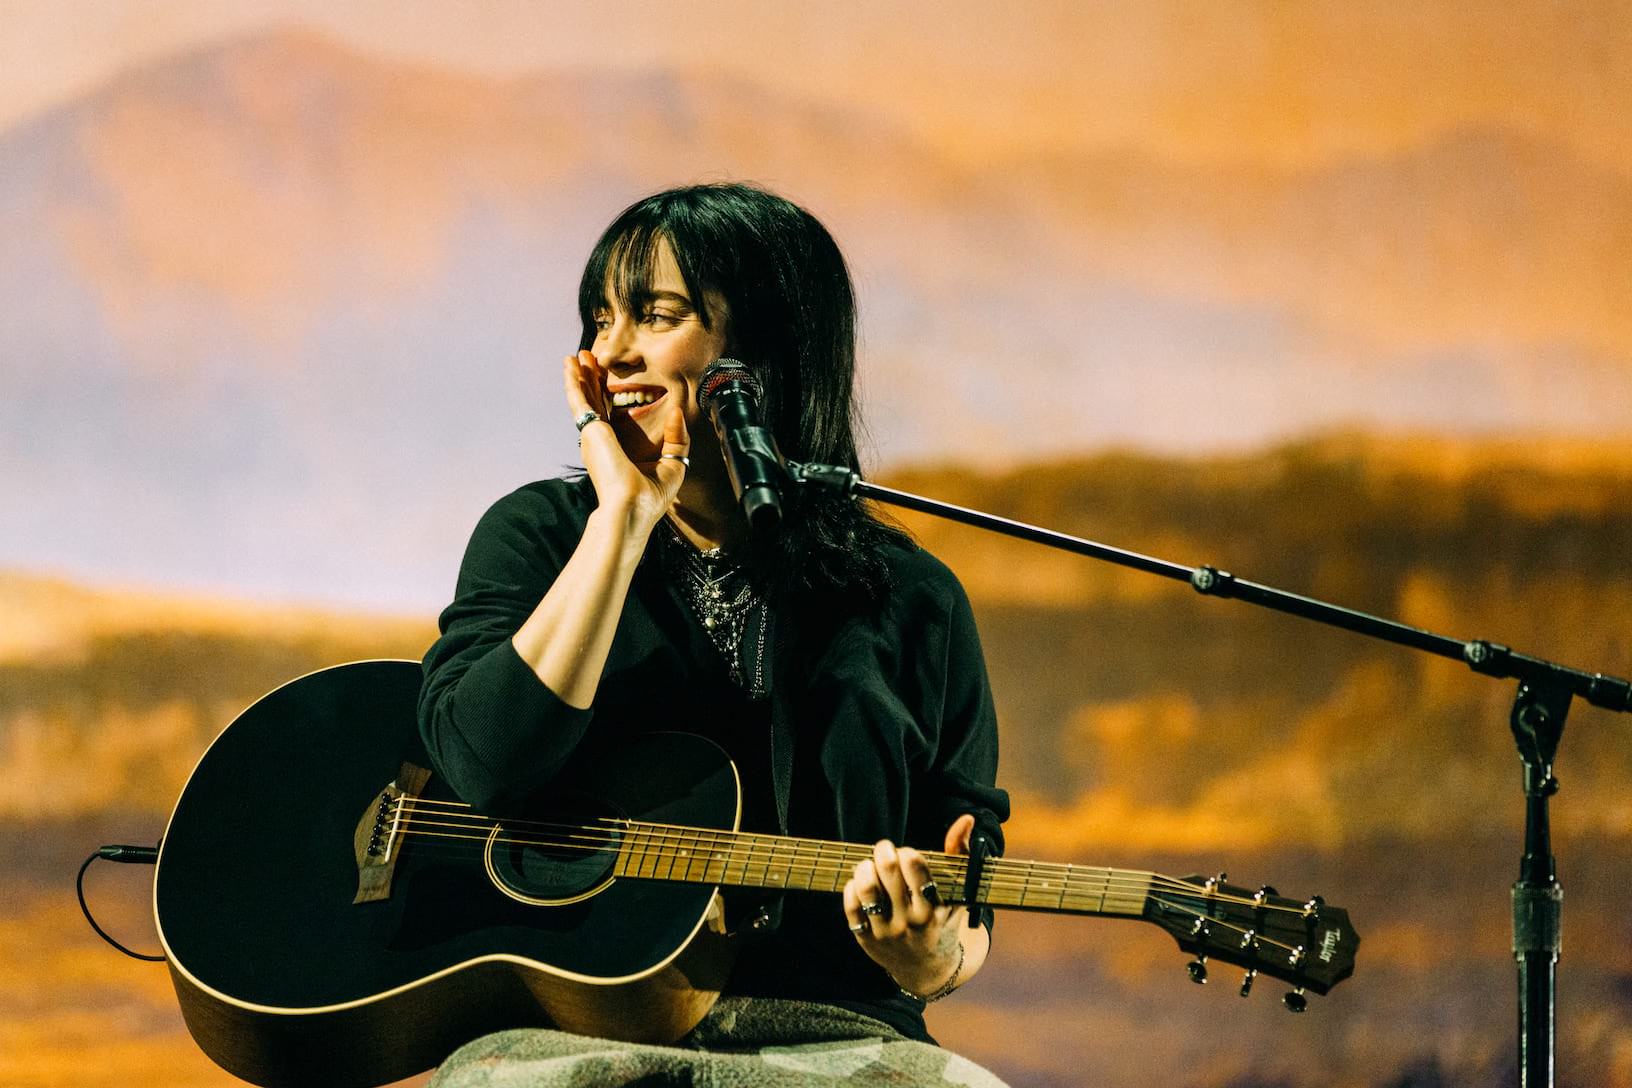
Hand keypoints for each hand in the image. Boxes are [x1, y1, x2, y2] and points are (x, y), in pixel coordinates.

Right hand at [562, 350, 687, 535]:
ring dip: (580, 375)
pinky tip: (570, 367)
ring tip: (576, 356)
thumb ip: (677, 438)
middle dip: (591, 378)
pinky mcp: (590, 430)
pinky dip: (573, 382)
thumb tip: (677, 413)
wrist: (633, 507)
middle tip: (587, 358)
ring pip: (584, 397)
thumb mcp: (673, 463)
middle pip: (595, 401)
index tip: (605, 375)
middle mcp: (602, 440)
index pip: (610, 413)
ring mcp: (593, 435)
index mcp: (617, 447)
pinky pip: (579, 400)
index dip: (607, 392)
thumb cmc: (650, 497)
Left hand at [842, 813, 975, 996]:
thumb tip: (965, 819)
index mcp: (934, 909)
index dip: (907, 854)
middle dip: (884, 852)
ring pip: (866, 890)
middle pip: (888, 873)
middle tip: (885, 849)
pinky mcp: (867, 939)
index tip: (906, 854)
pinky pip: (851, 907)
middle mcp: (910, 922)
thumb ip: (960, 854)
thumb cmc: (943, 920)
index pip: (916, 869)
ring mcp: (886, 932)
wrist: (928, 969)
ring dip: (864, 868)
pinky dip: (852, 888)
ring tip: (869, 864)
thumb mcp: (958, 894)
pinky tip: (860, 882)